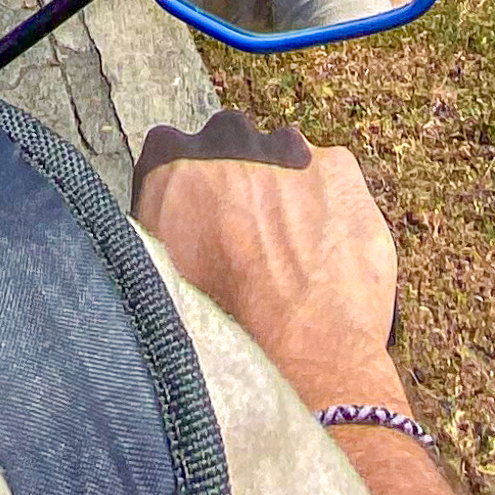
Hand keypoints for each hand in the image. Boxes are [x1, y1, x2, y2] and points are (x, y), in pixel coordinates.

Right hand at [131, 111, 402, 410]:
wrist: (304, 354)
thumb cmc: (227, 329)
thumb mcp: (158, 279)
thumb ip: (157, 228)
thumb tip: (163, 222)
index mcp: (170, 166)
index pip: (167, 147)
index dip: (188, 181)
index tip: (200, 211)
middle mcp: (225, 142)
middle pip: (228, 139)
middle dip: (238, 174)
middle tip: (249, 233)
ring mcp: (286, 148)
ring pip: (282, 154)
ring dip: (285, 186)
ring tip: (292, 250)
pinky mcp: (336, 165)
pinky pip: (328, 174)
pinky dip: (328, 202)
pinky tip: (325, 249)